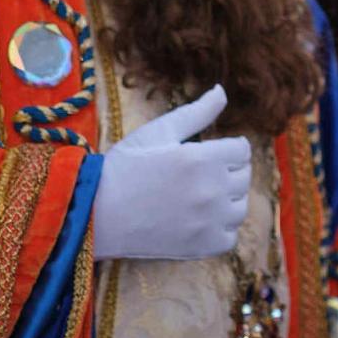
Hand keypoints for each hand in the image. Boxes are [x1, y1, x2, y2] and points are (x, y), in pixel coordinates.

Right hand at [93, 85, 251, 261]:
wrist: (94, 214)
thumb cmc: (122, 168)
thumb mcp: (157, 132)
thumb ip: (196, 113)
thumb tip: (222, 90)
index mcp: (203, 158)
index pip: (242, 149)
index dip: (225, 149)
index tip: (205, 155)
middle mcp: (212, 189)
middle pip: (243, 177)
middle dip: (225, 173)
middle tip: (194, 178)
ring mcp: (210, 220)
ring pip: (240, 207)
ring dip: (225, 202)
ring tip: (196, 199)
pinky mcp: (203, 246)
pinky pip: (229, 237)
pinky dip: (218, 230)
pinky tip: (196, 222)